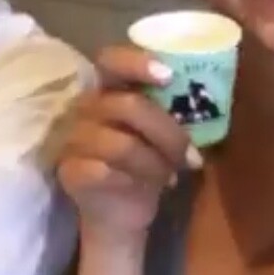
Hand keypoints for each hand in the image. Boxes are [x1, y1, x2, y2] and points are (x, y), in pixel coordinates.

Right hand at [58, 45, 199, 245]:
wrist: (120, 213)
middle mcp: (84, 108)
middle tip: (192, 155)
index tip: (168, 76)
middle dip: (168, 133)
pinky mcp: (70, 171)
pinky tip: (145, 187)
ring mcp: (73, 139)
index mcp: (106, 90)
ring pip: (121, 144)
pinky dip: (132, 180)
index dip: (137, 63)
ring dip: (155, 162)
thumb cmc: (145, 164)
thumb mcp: (160, 133)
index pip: (110, 61)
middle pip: (127, 106)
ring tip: (172, 175)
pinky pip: (103, 171)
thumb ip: (169, 109)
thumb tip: (203, 94)